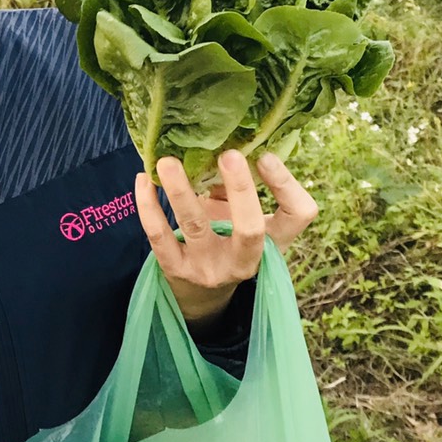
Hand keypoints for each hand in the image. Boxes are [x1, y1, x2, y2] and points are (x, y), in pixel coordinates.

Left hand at [135, 150, 317, 329]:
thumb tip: (222, 145)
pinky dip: (148, 205)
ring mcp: (208, 268)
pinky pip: (159, 235)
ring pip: (196, 227)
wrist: (202, 295)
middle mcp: (245, 260)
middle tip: (228, 154)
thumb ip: (239, 191)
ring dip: (181, 191)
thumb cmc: (230, 243)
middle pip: (251, 229)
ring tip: (167, 162)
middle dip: (240, 190)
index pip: (297, 215)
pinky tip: (144, 179)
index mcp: (273, 243)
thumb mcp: (248, 222)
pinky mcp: (175, 269)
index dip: (286, 184)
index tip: (265, 155)